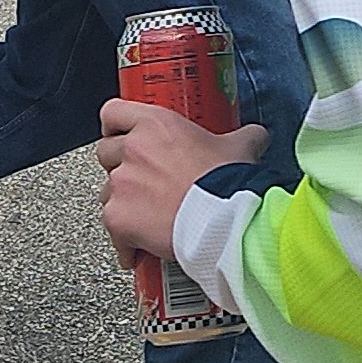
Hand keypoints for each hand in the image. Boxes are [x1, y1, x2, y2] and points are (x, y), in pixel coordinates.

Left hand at [96, 101, 267, 269]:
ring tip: (148, 216)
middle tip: (143, 181)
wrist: (225, 222)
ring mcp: (120, 185)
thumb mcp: (242, 148)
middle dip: (120, 166)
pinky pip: (113, 230)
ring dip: (123, 202)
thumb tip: (256, 136)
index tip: (122, 135)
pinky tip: (141, 249)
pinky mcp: (117, 218)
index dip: (115, 126)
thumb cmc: (229, 184)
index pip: (113, 113)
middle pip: (106, 152)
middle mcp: (132, 150)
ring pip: (106, 191)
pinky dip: (125, 241)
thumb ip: (245, 137)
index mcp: (156, 125)